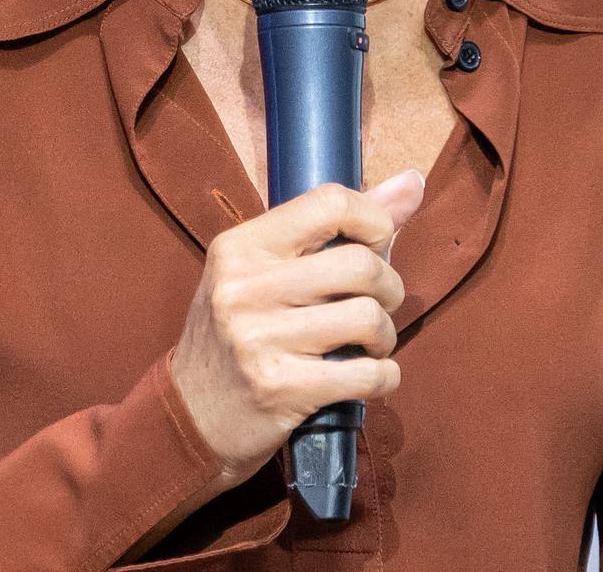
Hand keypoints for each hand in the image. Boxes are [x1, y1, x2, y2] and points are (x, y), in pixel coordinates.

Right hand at [166, 167, 427, 484]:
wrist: (190, 419)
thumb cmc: (241, 333)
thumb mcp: (266, 271)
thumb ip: (339, 226)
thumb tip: (412, 182)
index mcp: (240, 247)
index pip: (329, 203)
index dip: (373, 219)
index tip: (377, 244)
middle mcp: (244, 288)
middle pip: (360, 264)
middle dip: (388, 287)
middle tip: (377, 304)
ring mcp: (259, 341)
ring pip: (368, 318)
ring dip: (385, 336)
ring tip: (368, 344)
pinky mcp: (279, 390)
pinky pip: (366, 374)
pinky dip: (384, 376)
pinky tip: (370, 376)